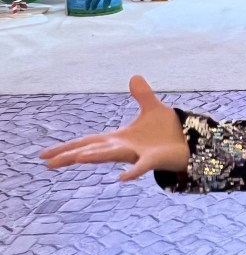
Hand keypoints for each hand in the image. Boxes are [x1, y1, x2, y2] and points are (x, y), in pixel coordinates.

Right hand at [40, 76, 189, 180]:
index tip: (44, 155)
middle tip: (49, 163)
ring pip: (112, 156)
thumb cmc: (168, 132)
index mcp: (119, 138)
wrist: (191, 144)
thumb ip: (142, 95)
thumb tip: (134, 76)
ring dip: (96, 157)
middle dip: (71, 155)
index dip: (67, 147)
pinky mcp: (154, 160)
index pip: (88, 142)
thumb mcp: (153, 109)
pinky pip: (142, 167)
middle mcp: (124, 149)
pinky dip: (133, 171)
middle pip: (93, 151)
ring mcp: (138, 155)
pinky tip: (123, 177)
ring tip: (77, 159)